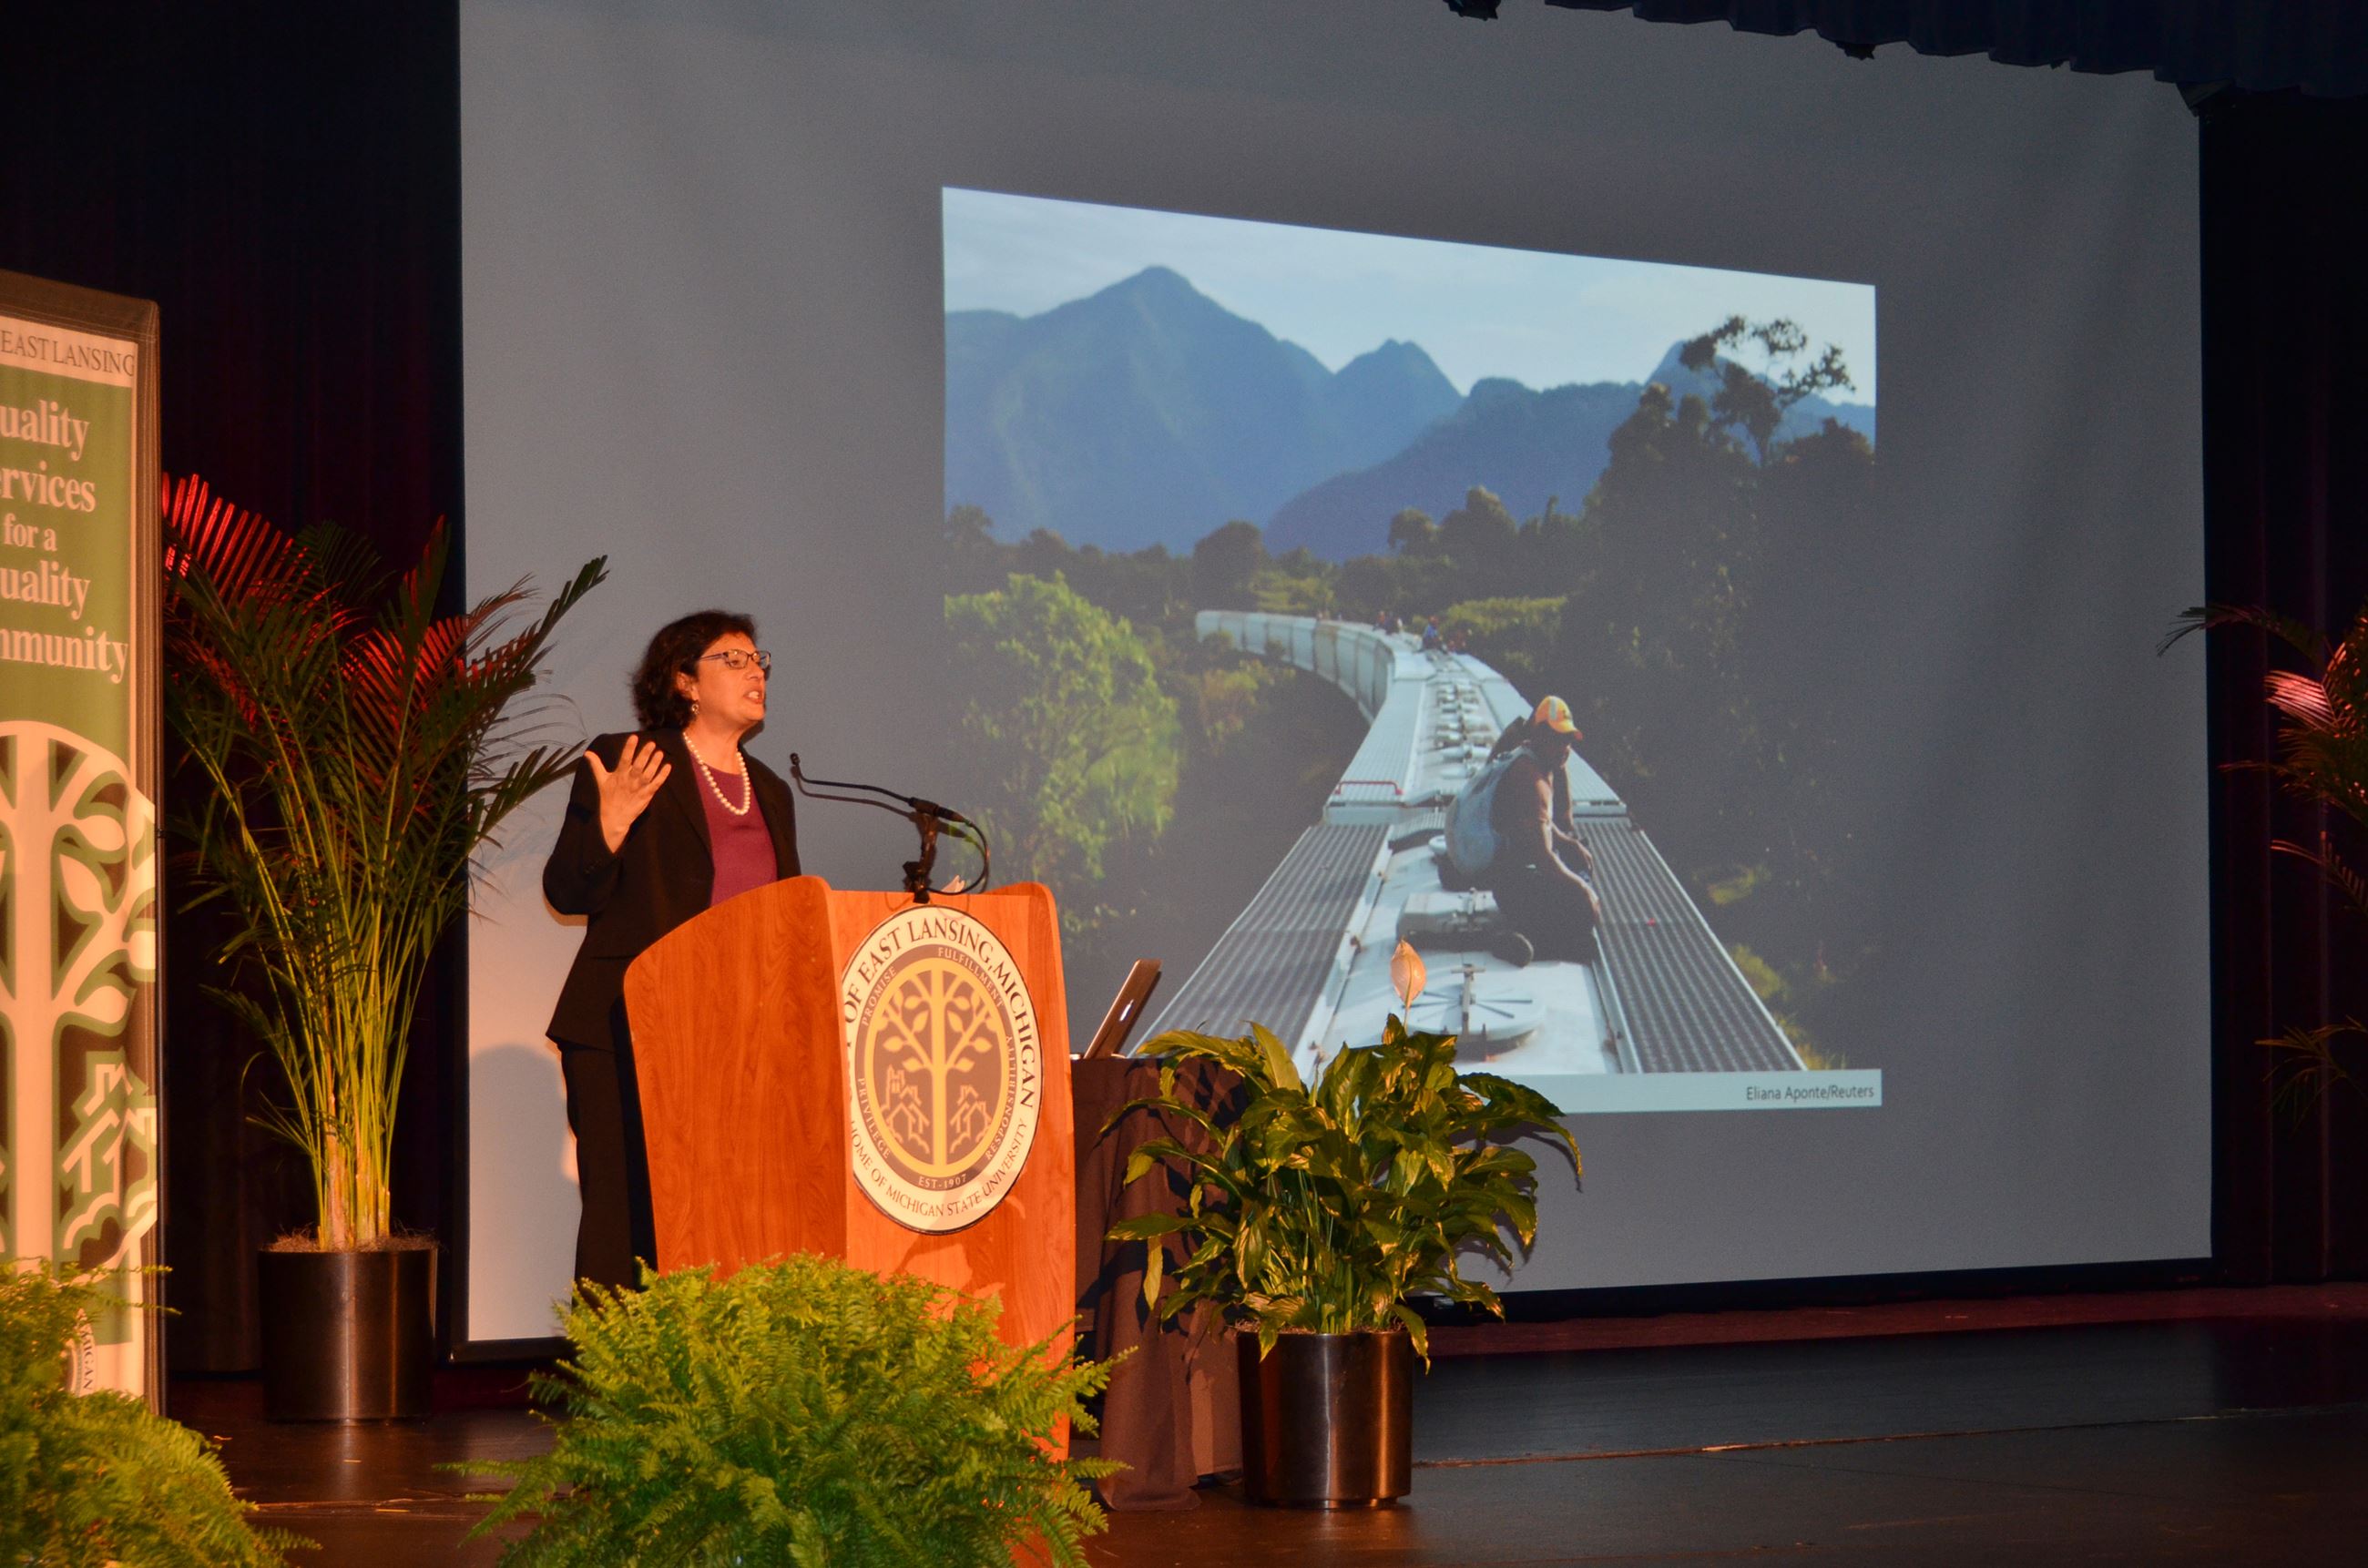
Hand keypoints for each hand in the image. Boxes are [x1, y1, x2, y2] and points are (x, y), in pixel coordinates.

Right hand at [588, 735, 669, 851]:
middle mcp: (630, 780)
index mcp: (619, 775)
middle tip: (652, 743)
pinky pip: (656, 784)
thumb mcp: (601, 780)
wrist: (615, 817)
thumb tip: (587, 752)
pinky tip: (668, 767)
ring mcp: (639, 787)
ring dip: (655, 763)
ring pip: (649, 774)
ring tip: (660, 752)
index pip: (624, 759)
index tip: (634, 737)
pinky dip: (662, 776)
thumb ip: (596, 765)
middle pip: (639, 766)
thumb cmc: (608, 796)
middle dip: (645, 754)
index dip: (629, 748)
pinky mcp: (647, 794)